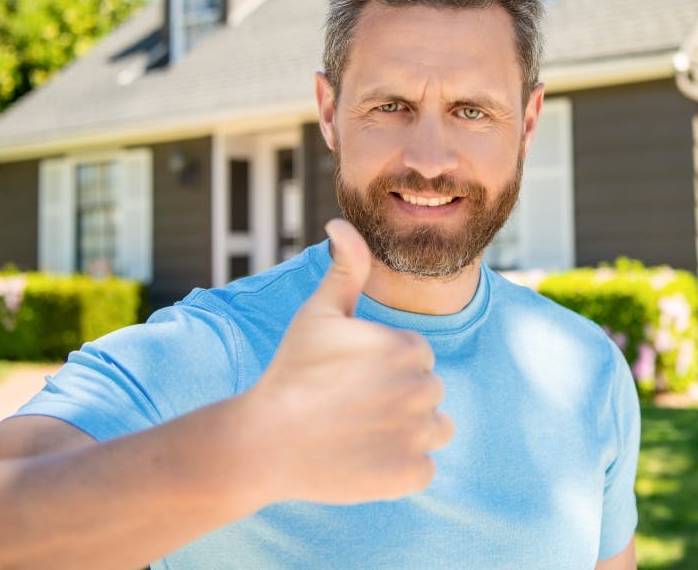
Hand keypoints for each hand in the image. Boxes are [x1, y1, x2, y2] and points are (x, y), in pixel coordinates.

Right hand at [240, 219, 453, 505]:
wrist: (262, 443)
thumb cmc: (292, 373)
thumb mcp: (318, 313)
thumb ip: (346, 268)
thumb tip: (341, 222)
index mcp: (409, 347)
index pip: (417, 356)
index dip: (384, 367)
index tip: (349, 377)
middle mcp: (422, 388)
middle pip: (428, 392)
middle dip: (397, 398)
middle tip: (349, 406)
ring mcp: (417, 434)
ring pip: (435, 429)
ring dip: (406, 432)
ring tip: (360, 432)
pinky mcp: (410, 475)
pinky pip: (424, 469)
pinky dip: (399, 470)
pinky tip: (363, 460)